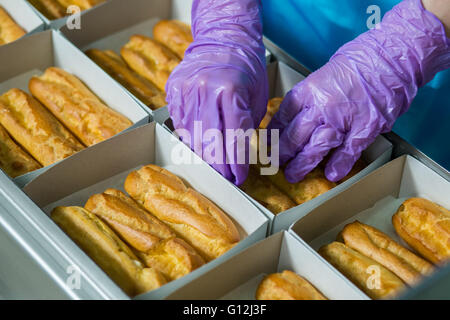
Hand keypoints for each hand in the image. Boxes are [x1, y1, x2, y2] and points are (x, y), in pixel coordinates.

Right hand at [166, 0, 267, 185]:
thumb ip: (248, 125)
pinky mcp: (174, 90)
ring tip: (213, 170)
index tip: (239, 177)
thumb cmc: (246, 68)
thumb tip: (241, 156)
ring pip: (191, 136)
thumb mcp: (257, 96)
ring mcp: (186, 91)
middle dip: (219, 167)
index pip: (234, 138)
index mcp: (231, 91)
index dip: (236, 163)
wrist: (223, 38)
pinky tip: (198, 149)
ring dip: (203, 157)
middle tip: (225, 179)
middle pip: (209, 142)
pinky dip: (189, 139)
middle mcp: (205, 91)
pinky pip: (180, 124)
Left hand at [269, 0, 449, 182]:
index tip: (267, 143)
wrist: (391, 55)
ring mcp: (343, 118)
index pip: (283, 116)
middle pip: (295, 135)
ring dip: (302, 164)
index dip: (273, 133)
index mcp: (309, 90)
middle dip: (282, 153)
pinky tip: (331, 175)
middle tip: (276, 164)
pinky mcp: (365, 127)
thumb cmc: (359, 60)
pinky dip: (339, 164)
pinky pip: (348, 150)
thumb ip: (313, 96)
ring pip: (316, 147)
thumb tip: (300, 115)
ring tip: (293, 175)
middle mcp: (321, 106)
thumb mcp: (325, 73)